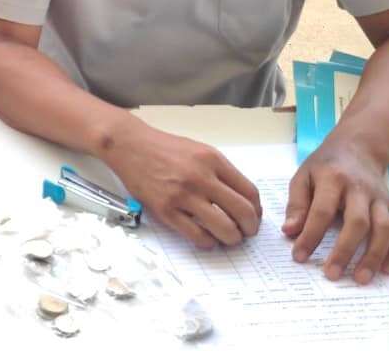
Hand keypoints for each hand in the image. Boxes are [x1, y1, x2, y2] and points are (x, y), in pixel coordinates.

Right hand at [103, 120, 261, 248]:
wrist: (131, 146)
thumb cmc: (165, 148)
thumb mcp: (199, 150)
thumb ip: (221, 172)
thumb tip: (242, 200)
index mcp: (213, 160)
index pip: (249, 192)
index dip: (257, 210)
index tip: (254, 217)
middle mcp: (201, 177)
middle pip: (242, 212)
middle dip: (250, 228)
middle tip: (246, 233)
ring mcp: (183, 195)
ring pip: (223, 228)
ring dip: (232, 238)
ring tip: (229, 238)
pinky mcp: (165, 210)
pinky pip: (197, 235)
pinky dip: (208, 242)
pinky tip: (207, 239)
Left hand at [284, 136, 388, 284]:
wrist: (358, 147)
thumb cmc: (326, 166)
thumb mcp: (303, 176)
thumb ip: (297, 204)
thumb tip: (289, 231)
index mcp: (332, 178)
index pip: (321, 211)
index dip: (310, 235)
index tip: (299, 256)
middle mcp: (360, 188)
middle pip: (357, 222)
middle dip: (345, 251)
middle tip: (331, 274)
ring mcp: (380, 198)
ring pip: (384, 229)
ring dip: (374, 256)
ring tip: (361, 278)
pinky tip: (386, 270)